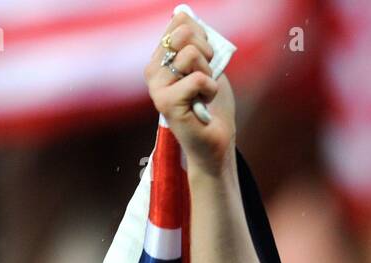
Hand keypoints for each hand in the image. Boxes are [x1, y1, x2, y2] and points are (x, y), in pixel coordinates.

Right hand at [144, 11, 236, 176]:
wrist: (216, 140)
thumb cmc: (212, 105)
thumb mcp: (207, 65)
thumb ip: (195, 41)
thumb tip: (181, 12)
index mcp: (160, 58)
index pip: (179, 24)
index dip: (202, 37)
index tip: (206, 59)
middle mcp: (153, 70)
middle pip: (184, 34)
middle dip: (207, 53)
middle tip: (206, 77)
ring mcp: (156, 86)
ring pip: (191, 54)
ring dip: (209, 74)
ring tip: (204, 93)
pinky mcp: (165, 102)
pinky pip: (198, 78)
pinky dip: (211, 89)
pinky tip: (204, 103)